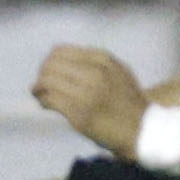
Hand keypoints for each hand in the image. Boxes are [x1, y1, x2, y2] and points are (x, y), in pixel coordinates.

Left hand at [33, 46, 148, 155]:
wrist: (140, 128)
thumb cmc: (125, 100)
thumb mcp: (117, 70)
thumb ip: (92, 61)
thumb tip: (55, 55)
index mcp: (103, 60)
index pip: (59, 51)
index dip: (49, 61)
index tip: (49, 72)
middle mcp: (95, 74)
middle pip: (50, 65)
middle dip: (42, 74)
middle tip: (41, 85)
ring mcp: (86, 93)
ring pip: (46, 81)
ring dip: (38, 88)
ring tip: (41, 95)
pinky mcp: (78, 113)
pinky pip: (49, 100)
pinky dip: (43, 101)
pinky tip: (46, 105)